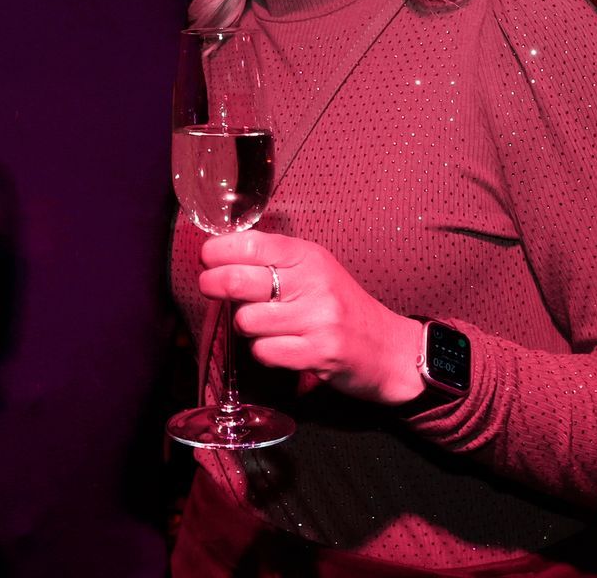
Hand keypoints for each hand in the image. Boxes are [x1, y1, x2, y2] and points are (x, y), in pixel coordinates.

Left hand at [197, 230, 424, 405]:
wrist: (388, 347)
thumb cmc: (341, 306)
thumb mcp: (314, 269)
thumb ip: (273, 259)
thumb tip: (219, 253)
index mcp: (308, 256)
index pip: (250, 244)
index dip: (217, 251)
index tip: (207, 258)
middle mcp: (313, 283)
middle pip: (239, 281)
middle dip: (213, 285)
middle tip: (210, 288)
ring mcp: (317, 319)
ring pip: (247, 320)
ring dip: (244, 325)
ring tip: (260, 324)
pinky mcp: (318, 353)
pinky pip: (264, 352)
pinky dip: (263, 352)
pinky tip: (278, 347)